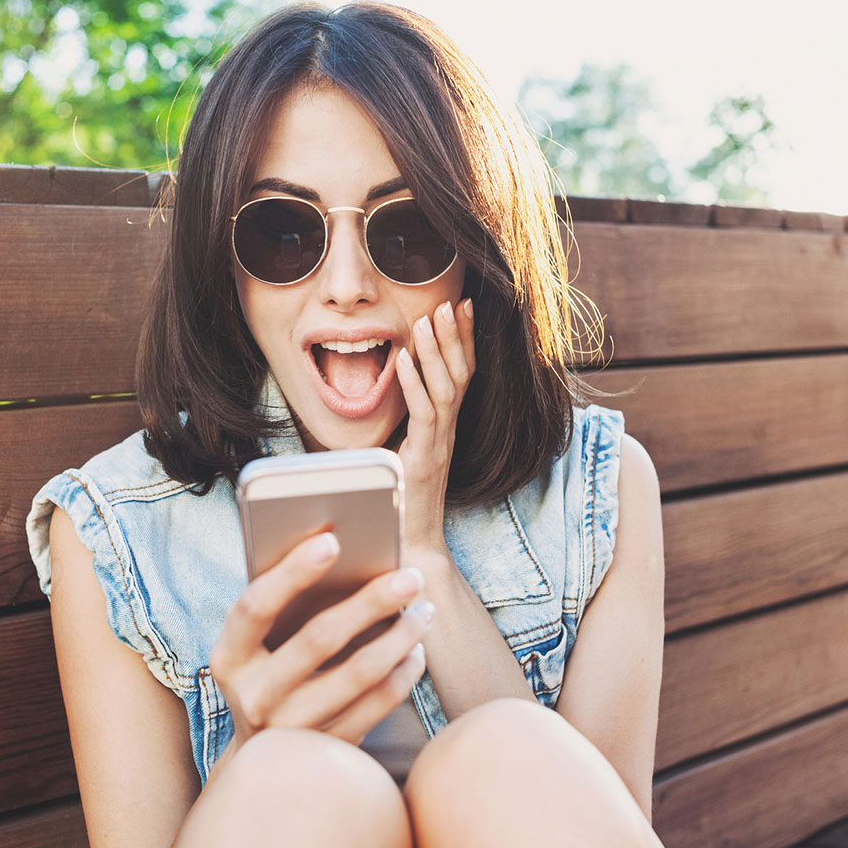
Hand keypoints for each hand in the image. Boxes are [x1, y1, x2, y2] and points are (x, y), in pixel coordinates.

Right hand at [209, 531, 434, 757]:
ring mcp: (291, 729)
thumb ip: (282, 605)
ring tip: (424, 610)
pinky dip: (403, 672)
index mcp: (229, 657)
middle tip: (410, 575)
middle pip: (319, 638)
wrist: (266, 763)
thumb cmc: (269, 674)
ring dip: (400, 636)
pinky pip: (378, 705)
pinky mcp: (328, 750)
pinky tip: (415, 650)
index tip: (332, 539)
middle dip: (371, 600)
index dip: (292, 571)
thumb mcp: (257, 646)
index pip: (255, 606)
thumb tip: (338, 546)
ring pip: (359, 674)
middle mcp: (254, 696)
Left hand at [395, 298, 475, 560]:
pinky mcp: (424, 460)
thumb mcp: (400, 453)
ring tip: (428, 318)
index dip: (464, 341)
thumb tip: (383, 392)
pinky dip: (413, 385)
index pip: (461, 375)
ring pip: (446, 390)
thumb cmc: (401, 502)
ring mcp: (438, 445)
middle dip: (457, 337)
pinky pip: (423, 416)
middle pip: (460, 376)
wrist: (410, 546)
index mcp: (444, 428)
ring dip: (437, 352)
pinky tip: (405, 359)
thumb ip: (399, 426)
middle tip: (452, 301)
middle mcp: (447, 432)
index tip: (463, 307)